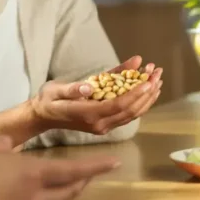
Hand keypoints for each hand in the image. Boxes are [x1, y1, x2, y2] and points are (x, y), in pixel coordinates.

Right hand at [0, 136, 119, 199]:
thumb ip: (2, 143)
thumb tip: (5, 145)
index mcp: (36, 173)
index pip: (75, 170)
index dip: (96, 166)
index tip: (114, 162)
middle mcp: (37, 195)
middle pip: (70, 191)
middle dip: (84, 181)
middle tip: (91, 173)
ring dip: (65, 192)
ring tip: (67, 183)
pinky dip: (44, 199)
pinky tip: (35, 193)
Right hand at [30, 56, 162, 134]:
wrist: (42, 116)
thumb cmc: (47, 100)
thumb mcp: (55, 91)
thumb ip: (72, 89)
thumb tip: (88, 87)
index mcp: (88, 115)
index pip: (118, 105)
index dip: (135, 94)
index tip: (148, 81)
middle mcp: (99, 124)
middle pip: (130, 110)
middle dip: (146, 93)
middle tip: (158, 75)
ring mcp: (103, 125)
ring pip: (132, 113)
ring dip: (147, 98)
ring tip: (157, 79)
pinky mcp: (105, 123)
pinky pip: (127, 114)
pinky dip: (139, 102)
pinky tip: (147, 89)